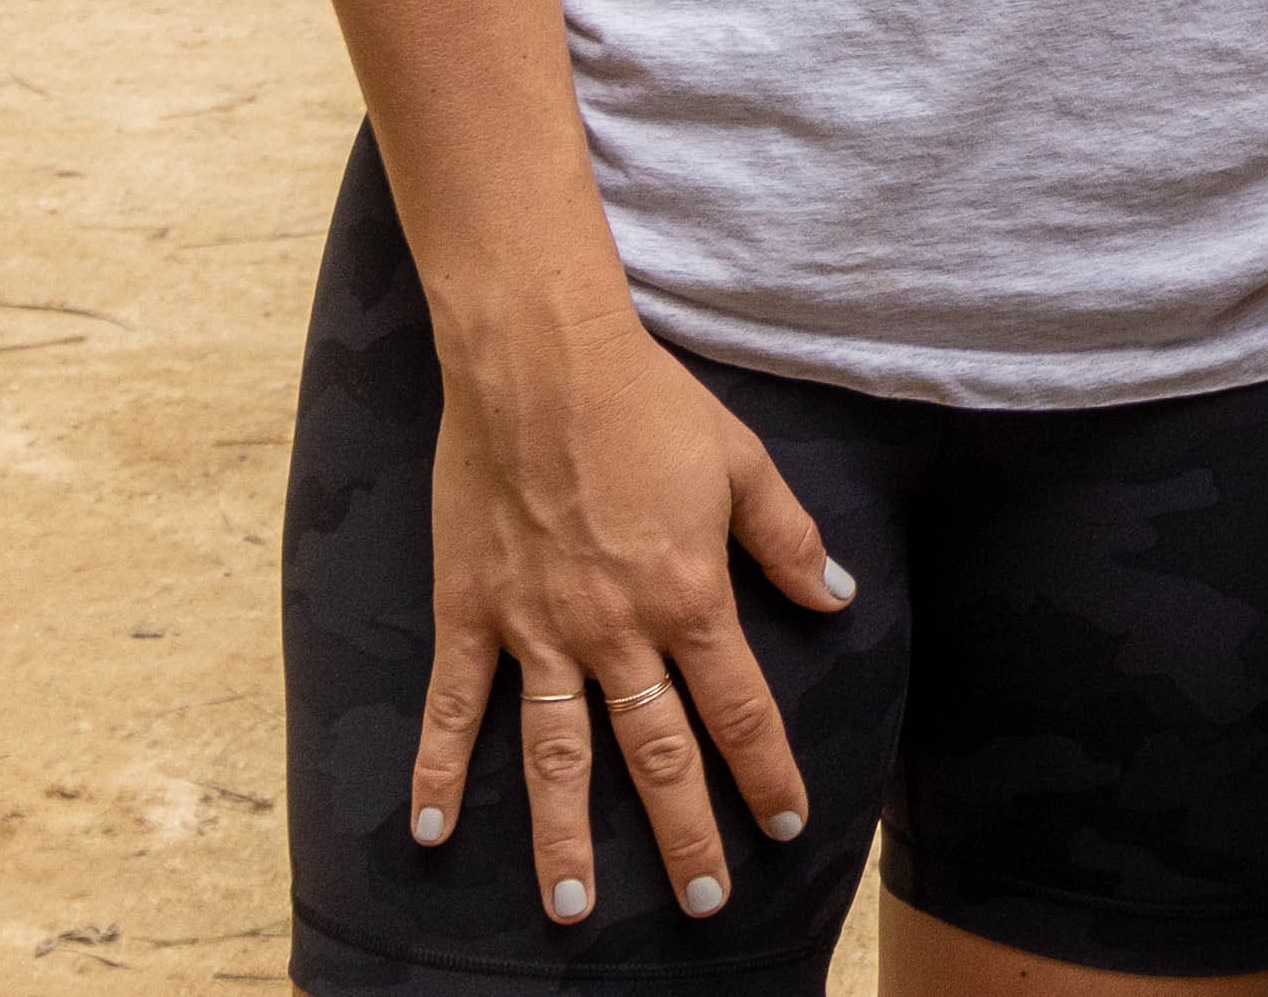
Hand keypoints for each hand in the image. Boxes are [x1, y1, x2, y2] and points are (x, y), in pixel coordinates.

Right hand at [414, 298, 848, 930]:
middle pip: (654, 752)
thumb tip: (836, 598)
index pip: (737, 708)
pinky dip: (439, 771)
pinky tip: (430, 833)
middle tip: (703, 903)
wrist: (540, 358)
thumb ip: (787, 539)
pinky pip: (455, 707)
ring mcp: (537, 628)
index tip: (783, 825)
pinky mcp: (472, 611)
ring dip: (565, 836)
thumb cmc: (648, 403)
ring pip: (556, 753)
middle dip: (683, 835)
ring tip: (573, 909)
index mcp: (686, 595)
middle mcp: (614, 628)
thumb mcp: (741, 462)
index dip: (765, 772)